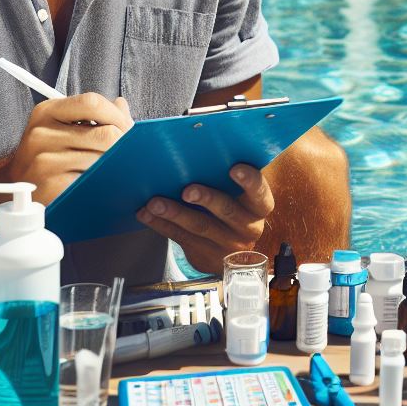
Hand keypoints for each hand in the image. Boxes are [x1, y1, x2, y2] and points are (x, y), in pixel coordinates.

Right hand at [9, 93, 133, 203]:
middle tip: (126, 153)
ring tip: (105, 169)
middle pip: (106, 134)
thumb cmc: (51, 153)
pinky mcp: (50, 187)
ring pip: (103, 160)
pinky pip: (93, 181)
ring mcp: (43, 161)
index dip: (118, 116)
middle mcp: (41, 134)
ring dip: (113, 166)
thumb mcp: (68, 125)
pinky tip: (93, 182)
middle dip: (124, 145)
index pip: (92, 102)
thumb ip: (98, 113)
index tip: (128, 128)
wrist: (18, 189)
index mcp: (47, 112)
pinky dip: (101, 181)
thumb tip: (122, 105)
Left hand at [137, 163, 274, 274]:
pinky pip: (181, 238)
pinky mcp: (204, 255)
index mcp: (259, 207)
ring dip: (175, 213)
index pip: (259, 194)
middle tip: (187, 190)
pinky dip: (162, 224)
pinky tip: (147, 214)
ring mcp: (227, 244)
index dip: (249, 181)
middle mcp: (248, 227)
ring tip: (155, 203)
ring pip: (200, 227)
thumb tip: (204, 150)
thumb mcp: (242, 196)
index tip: (234, 168)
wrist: (233, 253)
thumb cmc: (235, 207)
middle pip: (227, 211)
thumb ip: (229, 179)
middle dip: (206, 199)